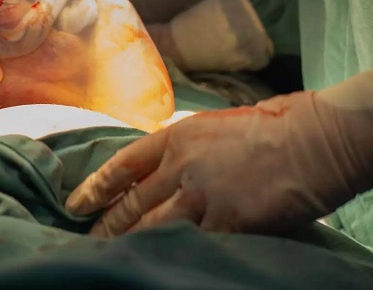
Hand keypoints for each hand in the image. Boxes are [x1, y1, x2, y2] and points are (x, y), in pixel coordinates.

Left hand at [66, 83, 372, 235]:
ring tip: (112, 255)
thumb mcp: (213, 125)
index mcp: (176, 136)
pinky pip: (191, 244)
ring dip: (131, 243)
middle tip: (88, 237)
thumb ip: (184, 146)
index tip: (77, 202)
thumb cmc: (271, 126)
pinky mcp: (227, 222)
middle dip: (107, 223)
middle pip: (132, 202)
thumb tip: (166, 164)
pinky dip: (173, 255)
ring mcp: (202, 195)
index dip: (96, 186)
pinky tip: (159, 263)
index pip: (122, 165)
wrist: (312, 140)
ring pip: (153, 227)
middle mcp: (181, 166)